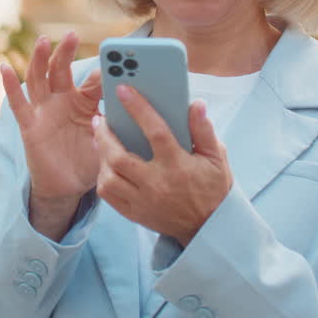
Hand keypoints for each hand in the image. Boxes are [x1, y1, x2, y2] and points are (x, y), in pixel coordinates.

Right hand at [0, 32, 102, 239]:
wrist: (68, 188)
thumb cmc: (90, 160)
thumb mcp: (108, 140)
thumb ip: (117, 124)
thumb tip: (134, 110)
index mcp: (85, 102)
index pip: (93, 81)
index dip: (103, 73)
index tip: (115, 62)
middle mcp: (62, 101)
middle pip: (61, 70)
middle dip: (65, 52)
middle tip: (73, 34)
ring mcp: (44, 111)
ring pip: (39, 80)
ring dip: (39, 60)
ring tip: (43, 41)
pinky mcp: (30, 126)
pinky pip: (19, 105)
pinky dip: (10, 86)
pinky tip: (5, 68)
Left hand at [92, 85, 232, 244]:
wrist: (208, 228)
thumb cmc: (212, 188)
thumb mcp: (217, 158)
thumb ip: (203, 130)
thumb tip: (195, 104)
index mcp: (178, 166)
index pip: (155, 132)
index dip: (138, 108)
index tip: (124, 90)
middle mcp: (157, 184)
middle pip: (119, 158)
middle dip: (104, 135)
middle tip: (99, 119)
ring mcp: (143, 201)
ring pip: (109, 178)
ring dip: (101, 156)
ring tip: (100, 140)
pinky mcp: (135, 214)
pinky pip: (109, 196)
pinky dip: (103, 177)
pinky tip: (105, 164)